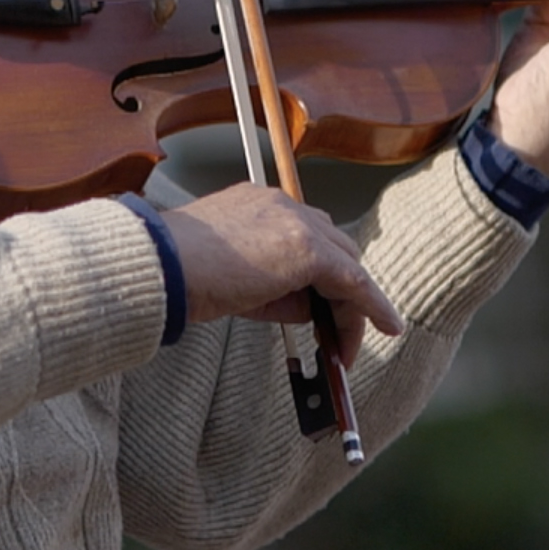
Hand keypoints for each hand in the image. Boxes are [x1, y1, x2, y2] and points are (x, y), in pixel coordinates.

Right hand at [157, 183, 404, 358]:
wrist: (163, 266)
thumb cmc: (182, 274)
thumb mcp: (235, 278)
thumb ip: (275, 286)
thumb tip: (308, 309)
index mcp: (259, 203)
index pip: (305, 235)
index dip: (320, 273)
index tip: (319, 306)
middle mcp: (282, 204)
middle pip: (334, 247)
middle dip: (342, 291)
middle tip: (338, 332)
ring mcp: (297, 223)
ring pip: (346, 264)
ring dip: (353, 305)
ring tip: (348, 346)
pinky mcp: (308, 249)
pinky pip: (354, 281)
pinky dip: (372, 306)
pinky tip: (385, 327)